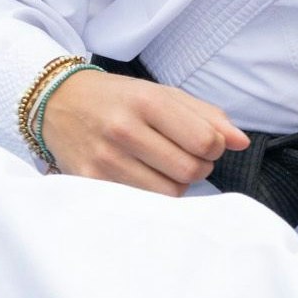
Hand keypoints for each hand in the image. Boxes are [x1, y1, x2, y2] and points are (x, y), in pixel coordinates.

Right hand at [36, 69, 243, 194]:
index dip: (214, 147)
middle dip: (197, 167)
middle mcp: (124, 129)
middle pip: (190, 171)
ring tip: (161, 167)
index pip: (204, 141)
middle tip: (183, 156)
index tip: (203, 144)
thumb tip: (240, 142)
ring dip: (175, 184)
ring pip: (169, 193)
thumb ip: (206, 116)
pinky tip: (142, 177)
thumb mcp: (161, 94)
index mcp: (146, 101)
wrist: (57, 103)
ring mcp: (105, 159)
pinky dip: (150, 195)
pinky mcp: (91, 182)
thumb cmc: (118, 99)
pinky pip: (141, 203)